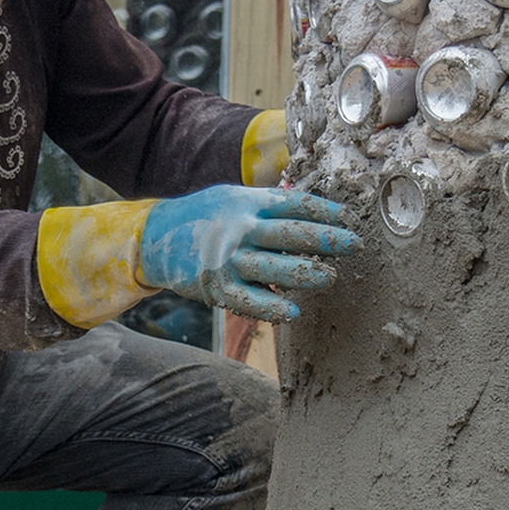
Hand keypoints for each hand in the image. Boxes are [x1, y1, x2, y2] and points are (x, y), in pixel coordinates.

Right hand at [138, 186, 359, 322]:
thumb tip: (312, 210)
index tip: (348, 218)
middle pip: (292, 233)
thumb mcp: (233, 197)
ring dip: (308, 274)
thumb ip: (267, 204)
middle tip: (354, 245)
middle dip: (328, 240)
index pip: (295, 203)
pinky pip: (251, 301)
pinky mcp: (217, 287)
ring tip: (330, 278)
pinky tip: (293, 311)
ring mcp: (228, 259)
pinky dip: (273, 307)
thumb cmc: (203, 217)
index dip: (326, 211)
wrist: (154, 237)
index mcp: (247, 202)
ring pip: (277, 268)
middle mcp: (239, 228)